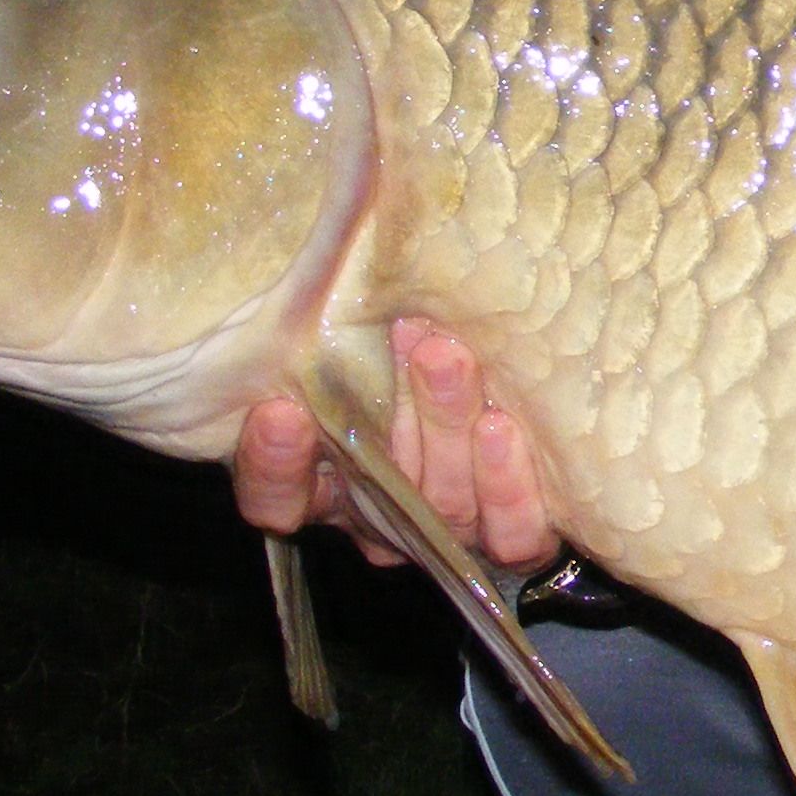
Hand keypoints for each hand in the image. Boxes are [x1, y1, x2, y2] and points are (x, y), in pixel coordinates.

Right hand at [228, 319, 557, 571]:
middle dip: (393, 417)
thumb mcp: (364, 342)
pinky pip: (511, 533)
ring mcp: (444, 534)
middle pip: (374, 495)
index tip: (280, 409)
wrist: (521, 398)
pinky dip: (506, 481)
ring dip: (447, 425)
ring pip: (443, 505)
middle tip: (408, 338)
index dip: (274, 464)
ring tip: (450, 359)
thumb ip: (337, 330)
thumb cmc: (410, 357)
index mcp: (321, 483)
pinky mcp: (513, 539)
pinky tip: (501, 426)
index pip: (275, 497)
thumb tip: (329, 256)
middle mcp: (378, 517)